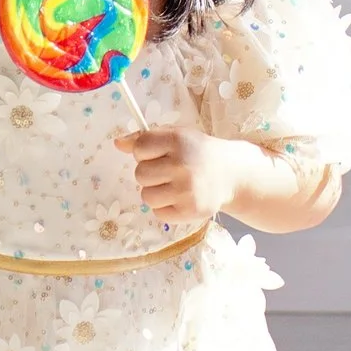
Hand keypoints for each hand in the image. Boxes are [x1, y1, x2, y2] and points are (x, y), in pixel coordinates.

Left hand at [113, 122, 234, 223]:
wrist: (232, 175)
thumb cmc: (198, 153)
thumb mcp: (177, 137)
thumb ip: (146, 138)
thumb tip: (118, 143)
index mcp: (178, 141)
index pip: (140, 147)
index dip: (144, 152)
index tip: (157, 154)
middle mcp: (182, 165)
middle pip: (140, 174)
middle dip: (150, 174)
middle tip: (169, 171)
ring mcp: (186, 191)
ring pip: (146, 196)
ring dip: (156, 192)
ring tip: (174, 185)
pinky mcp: (189, 212)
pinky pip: (158, 212)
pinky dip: (165, 207)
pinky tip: (180, 198)